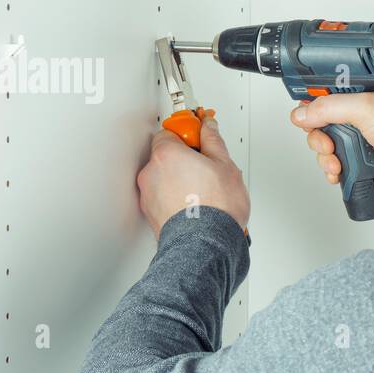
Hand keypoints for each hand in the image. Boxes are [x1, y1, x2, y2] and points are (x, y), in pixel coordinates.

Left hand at [136, 116, 249, 237]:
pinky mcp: (150, 212)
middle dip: (184, 157)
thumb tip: (209, 129)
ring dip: (179, 178)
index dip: (188, 133)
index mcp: (167, 153)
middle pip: (165, 154)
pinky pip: (162, 196)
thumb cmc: (215, 208)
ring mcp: (148, 193)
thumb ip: (213, 141)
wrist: (205, 243)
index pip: (170, 130)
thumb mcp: (225, 166)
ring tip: (203, 189)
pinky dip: (174, 196)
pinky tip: (194, 203)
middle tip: (206, 166)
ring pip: (163, 176)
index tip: (199, 136)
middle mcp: (151, 171)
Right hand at [288, 81, 373, 198]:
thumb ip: (329, 107)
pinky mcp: (370, 157)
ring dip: (326, 156)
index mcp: (368, 88)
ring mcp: (368, 135)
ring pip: (332, 143)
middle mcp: (367, 110)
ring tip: (334, 162)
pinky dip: (336, 169)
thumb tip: (303, 112)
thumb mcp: (366, 108)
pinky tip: (339, 173)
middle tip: (324, 143)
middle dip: (318, 134)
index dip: (314, 100)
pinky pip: (343, 162)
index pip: (330, 89)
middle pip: (325, 120)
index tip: (305, 112)